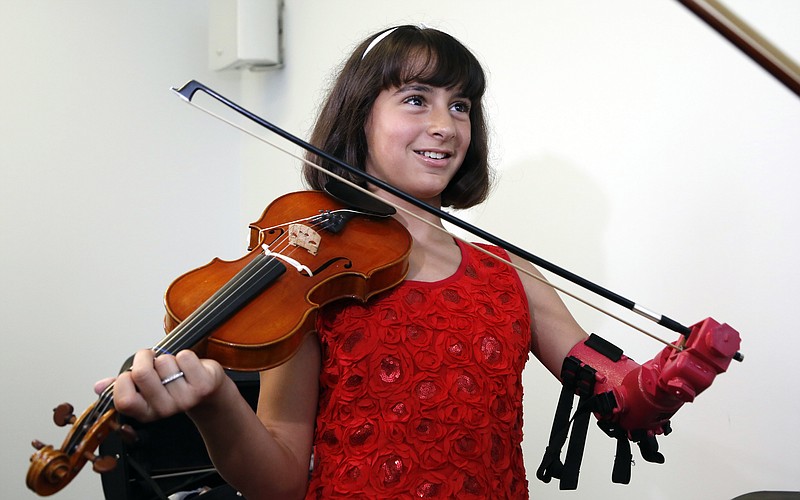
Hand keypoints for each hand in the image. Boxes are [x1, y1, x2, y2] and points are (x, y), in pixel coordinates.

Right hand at [112, 349, 226, 421]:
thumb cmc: (174, 386)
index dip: (124, 380)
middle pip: (143, 373)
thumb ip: (122, 386)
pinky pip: (185, 357)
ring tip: (174, 367)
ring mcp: (185, 399)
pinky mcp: (202, 386)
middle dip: (144, 357)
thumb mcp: (147, 389)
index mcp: (146, 412)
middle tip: (151, 358)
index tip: (132, 374)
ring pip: (164, 362)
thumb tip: (98, 386)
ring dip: (168, 358)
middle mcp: (165, 410)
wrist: (208, 393)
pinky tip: (189, 366)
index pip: (124, 400)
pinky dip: (186, 354)